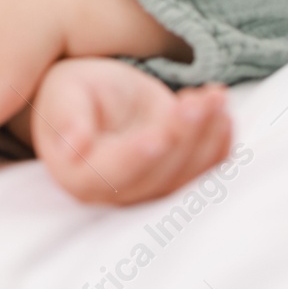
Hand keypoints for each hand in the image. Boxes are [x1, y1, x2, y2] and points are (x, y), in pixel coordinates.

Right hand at [20, 56, 230, 204]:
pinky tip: (222, 112)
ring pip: (187, 177)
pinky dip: (221, 146)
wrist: (95, 97)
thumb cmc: (73, 93)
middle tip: (195, 98)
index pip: (111, 175)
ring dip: (207, 137)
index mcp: (77, 176)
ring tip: (214, 95)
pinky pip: (205, 173)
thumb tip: (70, 149)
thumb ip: (68, 118)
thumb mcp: (65, 93)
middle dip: (182, 137)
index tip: (159, 135)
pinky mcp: (174, 181)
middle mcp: (113, 195)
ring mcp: (148, 192)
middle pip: (157, 177)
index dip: (136, 158)